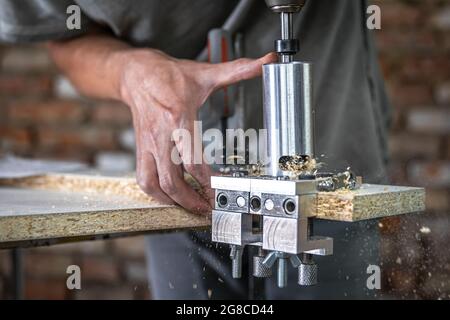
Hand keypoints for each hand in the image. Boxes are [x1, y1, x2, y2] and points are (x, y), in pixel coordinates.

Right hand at [118, 49, 275, 213]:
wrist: (137, 74)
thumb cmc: (170, 76)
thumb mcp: (206, 73)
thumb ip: (239, 70)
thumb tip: (267, 61)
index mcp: (179, 119)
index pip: (193, 161)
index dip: (208, 181)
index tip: (221, 189)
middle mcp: (161, 137)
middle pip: (172, 180)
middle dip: (190, 200)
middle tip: (207, 208)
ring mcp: (148, 145)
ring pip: (153, 184)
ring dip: (172, 201)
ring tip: (190, 207)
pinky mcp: (140, 150)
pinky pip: (143, 179)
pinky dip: (156, 194)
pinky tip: (169, 196)